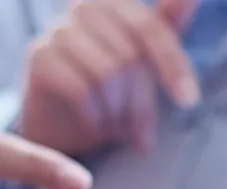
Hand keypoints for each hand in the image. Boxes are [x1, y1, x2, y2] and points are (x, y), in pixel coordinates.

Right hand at [22, 0, 200, 154]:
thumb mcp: (144, 62)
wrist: (61, 129)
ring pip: (107, 73)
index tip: (188, 100)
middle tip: (143, 138)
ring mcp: (57, 30)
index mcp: (114, 5)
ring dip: (118, 114)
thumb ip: (166, 26)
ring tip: (117, 131)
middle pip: (130, 56)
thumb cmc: (107, 94)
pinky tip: (96, 127)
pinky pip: (81, 89)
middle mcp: (84, 8)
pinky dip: (95, 118)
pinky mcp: (38, 56)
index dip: (172, 64)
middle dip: (142, 105)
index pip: (151, 28)